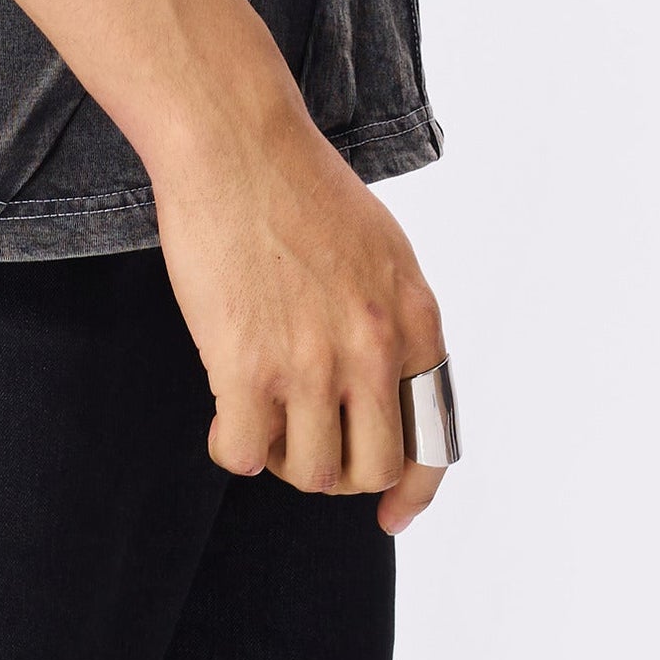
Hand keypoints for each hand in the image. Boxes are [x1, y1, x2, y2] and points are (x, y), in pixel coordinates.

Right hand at [144, 57, 451, 531]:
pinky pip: (244, 454)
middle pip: (371, 469)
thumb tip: (387, 383)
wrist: (237, 145)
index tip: (392, 514)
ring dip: (284, 459)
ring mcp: (312, 363)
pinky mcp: (247, 366)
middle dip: (339, 473)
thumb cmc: (299, 187)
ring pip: (310, 472)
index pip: (433, 438)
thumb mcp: (382, 252)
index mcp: (415, 322)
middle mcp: (373, 351)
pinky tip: (226, 418)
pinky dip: (234, 449)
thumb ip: (393, 320)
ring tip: (263, 420)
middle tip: (306, 447)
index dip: (414, 489)